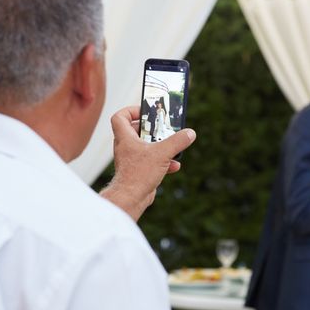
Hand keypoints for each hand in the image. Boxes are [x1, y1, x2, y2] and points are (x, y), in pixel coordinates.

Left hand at [100, 106, 195, 220]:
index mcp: (125, 138)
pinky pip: (152, 162)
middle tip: (163, 127)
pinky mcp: (139, 171)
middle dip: (152, 129)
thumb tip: (189, 133)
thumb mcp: (162, 153)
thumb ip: (177, 142)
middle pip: (136, 130)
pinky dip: (163, 162)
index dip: (131, 111)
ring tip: (172, 146)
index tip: (145, 112)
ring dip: (160, 146)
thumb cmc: (138, 174)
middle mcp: (126, 147)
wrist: (132, 198)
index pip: (120, 117)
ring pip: (146, 147)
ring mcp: (132, 160)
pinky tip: (175, 166)